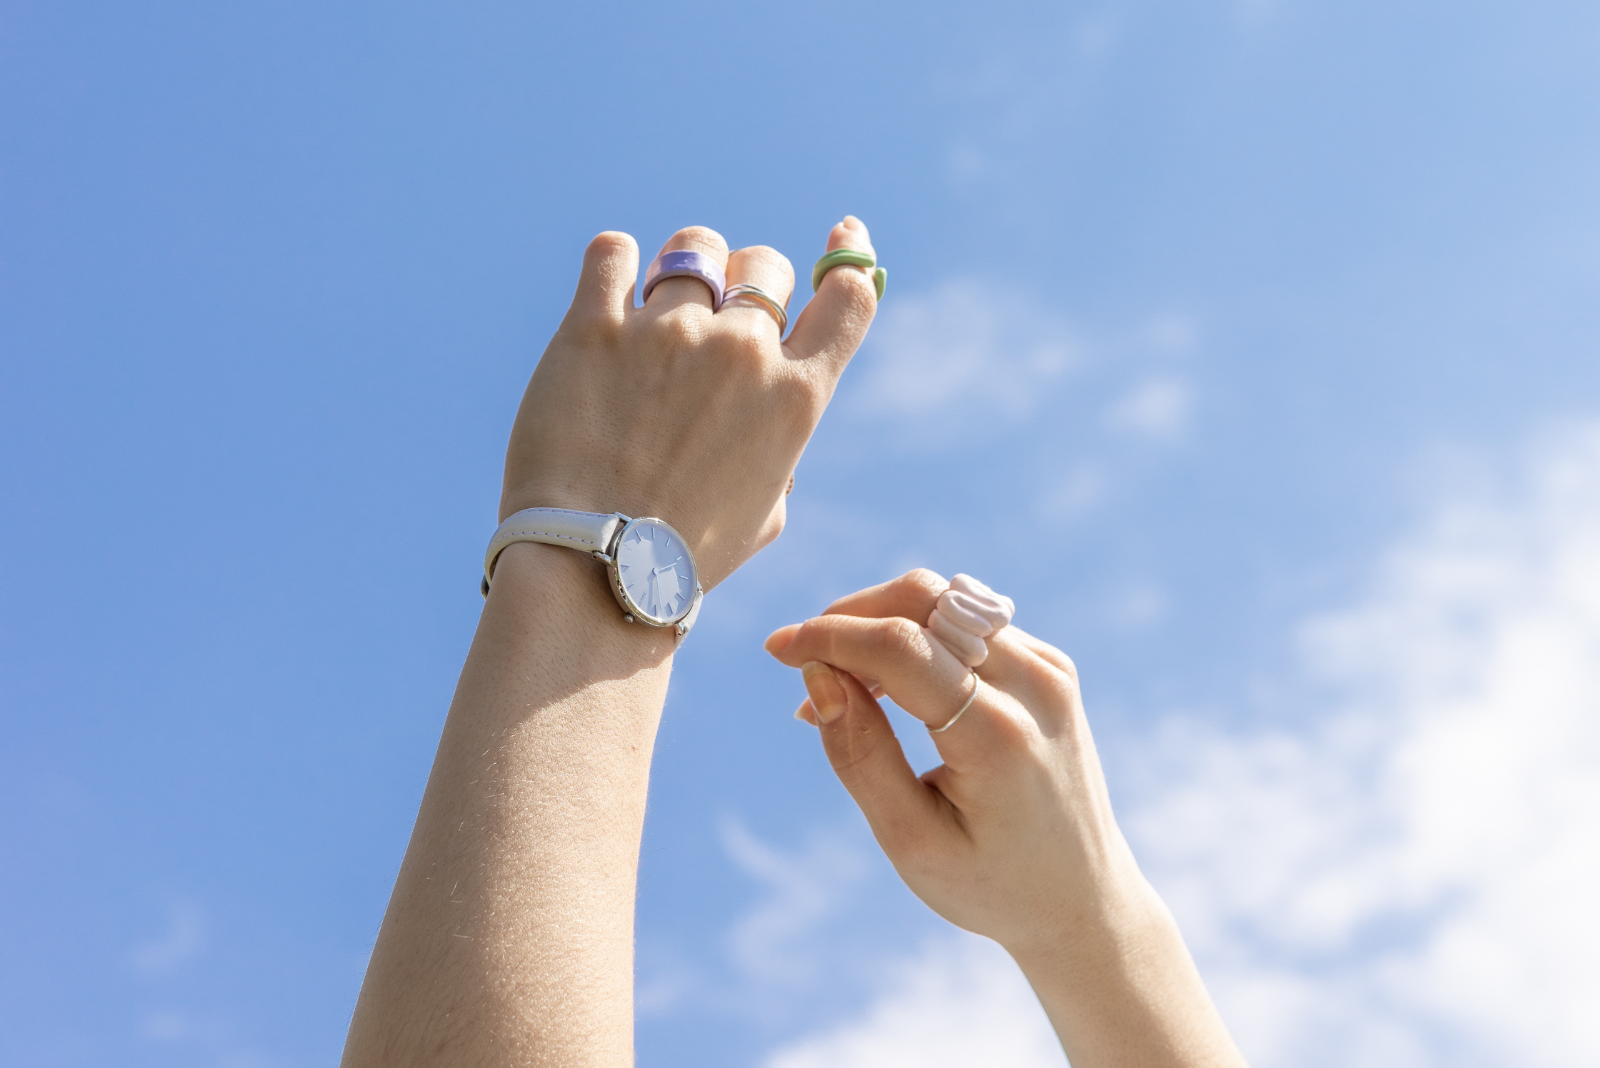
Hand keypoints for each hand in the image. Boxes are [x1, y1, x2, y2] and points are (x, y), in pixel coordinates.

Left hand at [500, 219, 879, 589]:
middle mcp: (742, 352)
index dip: (851, 256)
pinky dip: (615, 263)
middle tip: (715, 317)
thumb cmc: (682, 557)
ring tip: (654, 312)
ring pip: (693, 249)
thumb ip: (778, 451)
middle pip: (765, 264)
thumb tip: (766, 417)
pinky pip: (612, 251)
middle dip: (747, 282)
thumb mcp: (764, 513)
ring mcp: (668, 332)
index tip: (844, 235)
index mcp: (795, 397)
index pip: (849, 297)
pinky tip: (609, 288)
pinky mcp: (594, 327)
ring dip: (682, 271)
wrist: (593, 568)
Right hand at [764, 570, 1247, 1066]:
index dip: (829, 636)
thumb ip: (861, 757)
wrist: (1082, 898)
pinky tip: (887, 688)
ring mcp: (1049, 670)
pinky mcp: (1050, 666)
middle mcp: (1034, 686)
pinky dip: (915, 637)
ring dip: (879, 623)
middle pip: (924, 601)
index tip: (776, 650)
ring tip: (840, 684)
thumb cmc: (991, 883)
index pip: (901, 648)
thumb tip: (818, 677)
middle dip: (850, 615)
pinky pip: (969, 621)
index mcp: (999, 738)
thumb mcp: (912, 843)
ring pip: (945, 599)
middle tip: (804, 664)